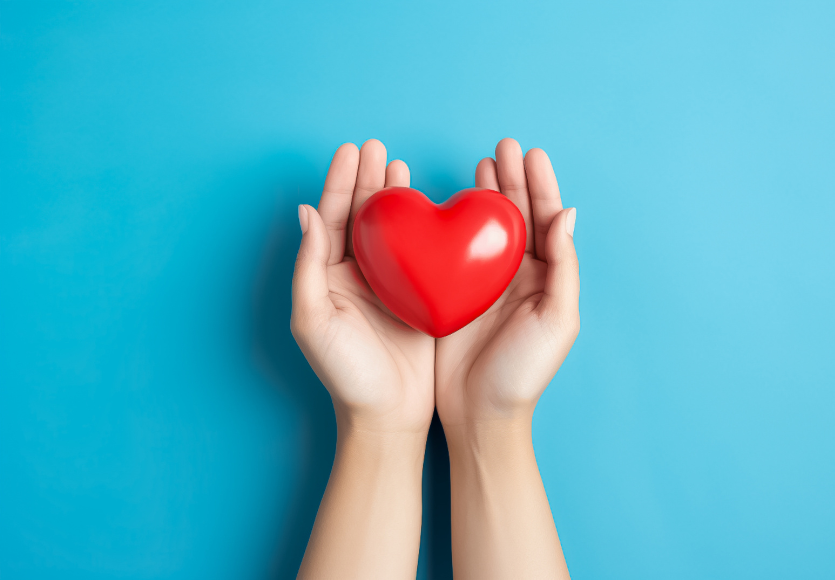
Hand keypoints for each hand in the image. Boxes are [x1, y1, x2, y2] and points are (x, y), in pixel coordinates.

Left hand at [291, 139, 434, 434]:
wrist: (388, 415)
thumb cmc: (345, 374)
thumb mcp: (314, 320)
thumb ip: (308, 267)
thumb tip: (305, 214)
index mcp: (327, 278)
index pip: (330, 219)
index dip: (339, 183)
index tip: (352, 150)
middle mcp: (355, 277)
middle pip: (359, 216)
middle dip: (366, 180)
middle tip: (377, 147)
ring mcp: (388, 285)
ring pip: (389, 230)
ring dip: (392, 196)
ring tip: (398, 164)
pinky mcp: (418, 297)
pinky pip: (419, 253)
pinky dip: (422, 227)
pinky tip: (430, 208)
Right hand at [435, 138, 579, 428]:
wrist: (480, 413)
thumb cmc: (523, 373)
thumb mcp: (557, 320)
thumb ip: (565, 267)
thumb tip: (568, 214)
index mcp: (545, 279)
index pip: (545, 221)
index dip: (540, 186)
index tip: (530, 154)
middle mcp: (516, 275)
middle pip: (516, 216)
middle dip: (512, 179)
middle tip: (502, 146)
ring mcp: (483, 283)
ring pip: (486, 227)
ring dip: (486, 194)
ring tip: (481, 163)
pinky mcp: (452, 293)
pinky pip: (453, 250)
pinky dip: (452, 223)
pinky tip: (446, 203)